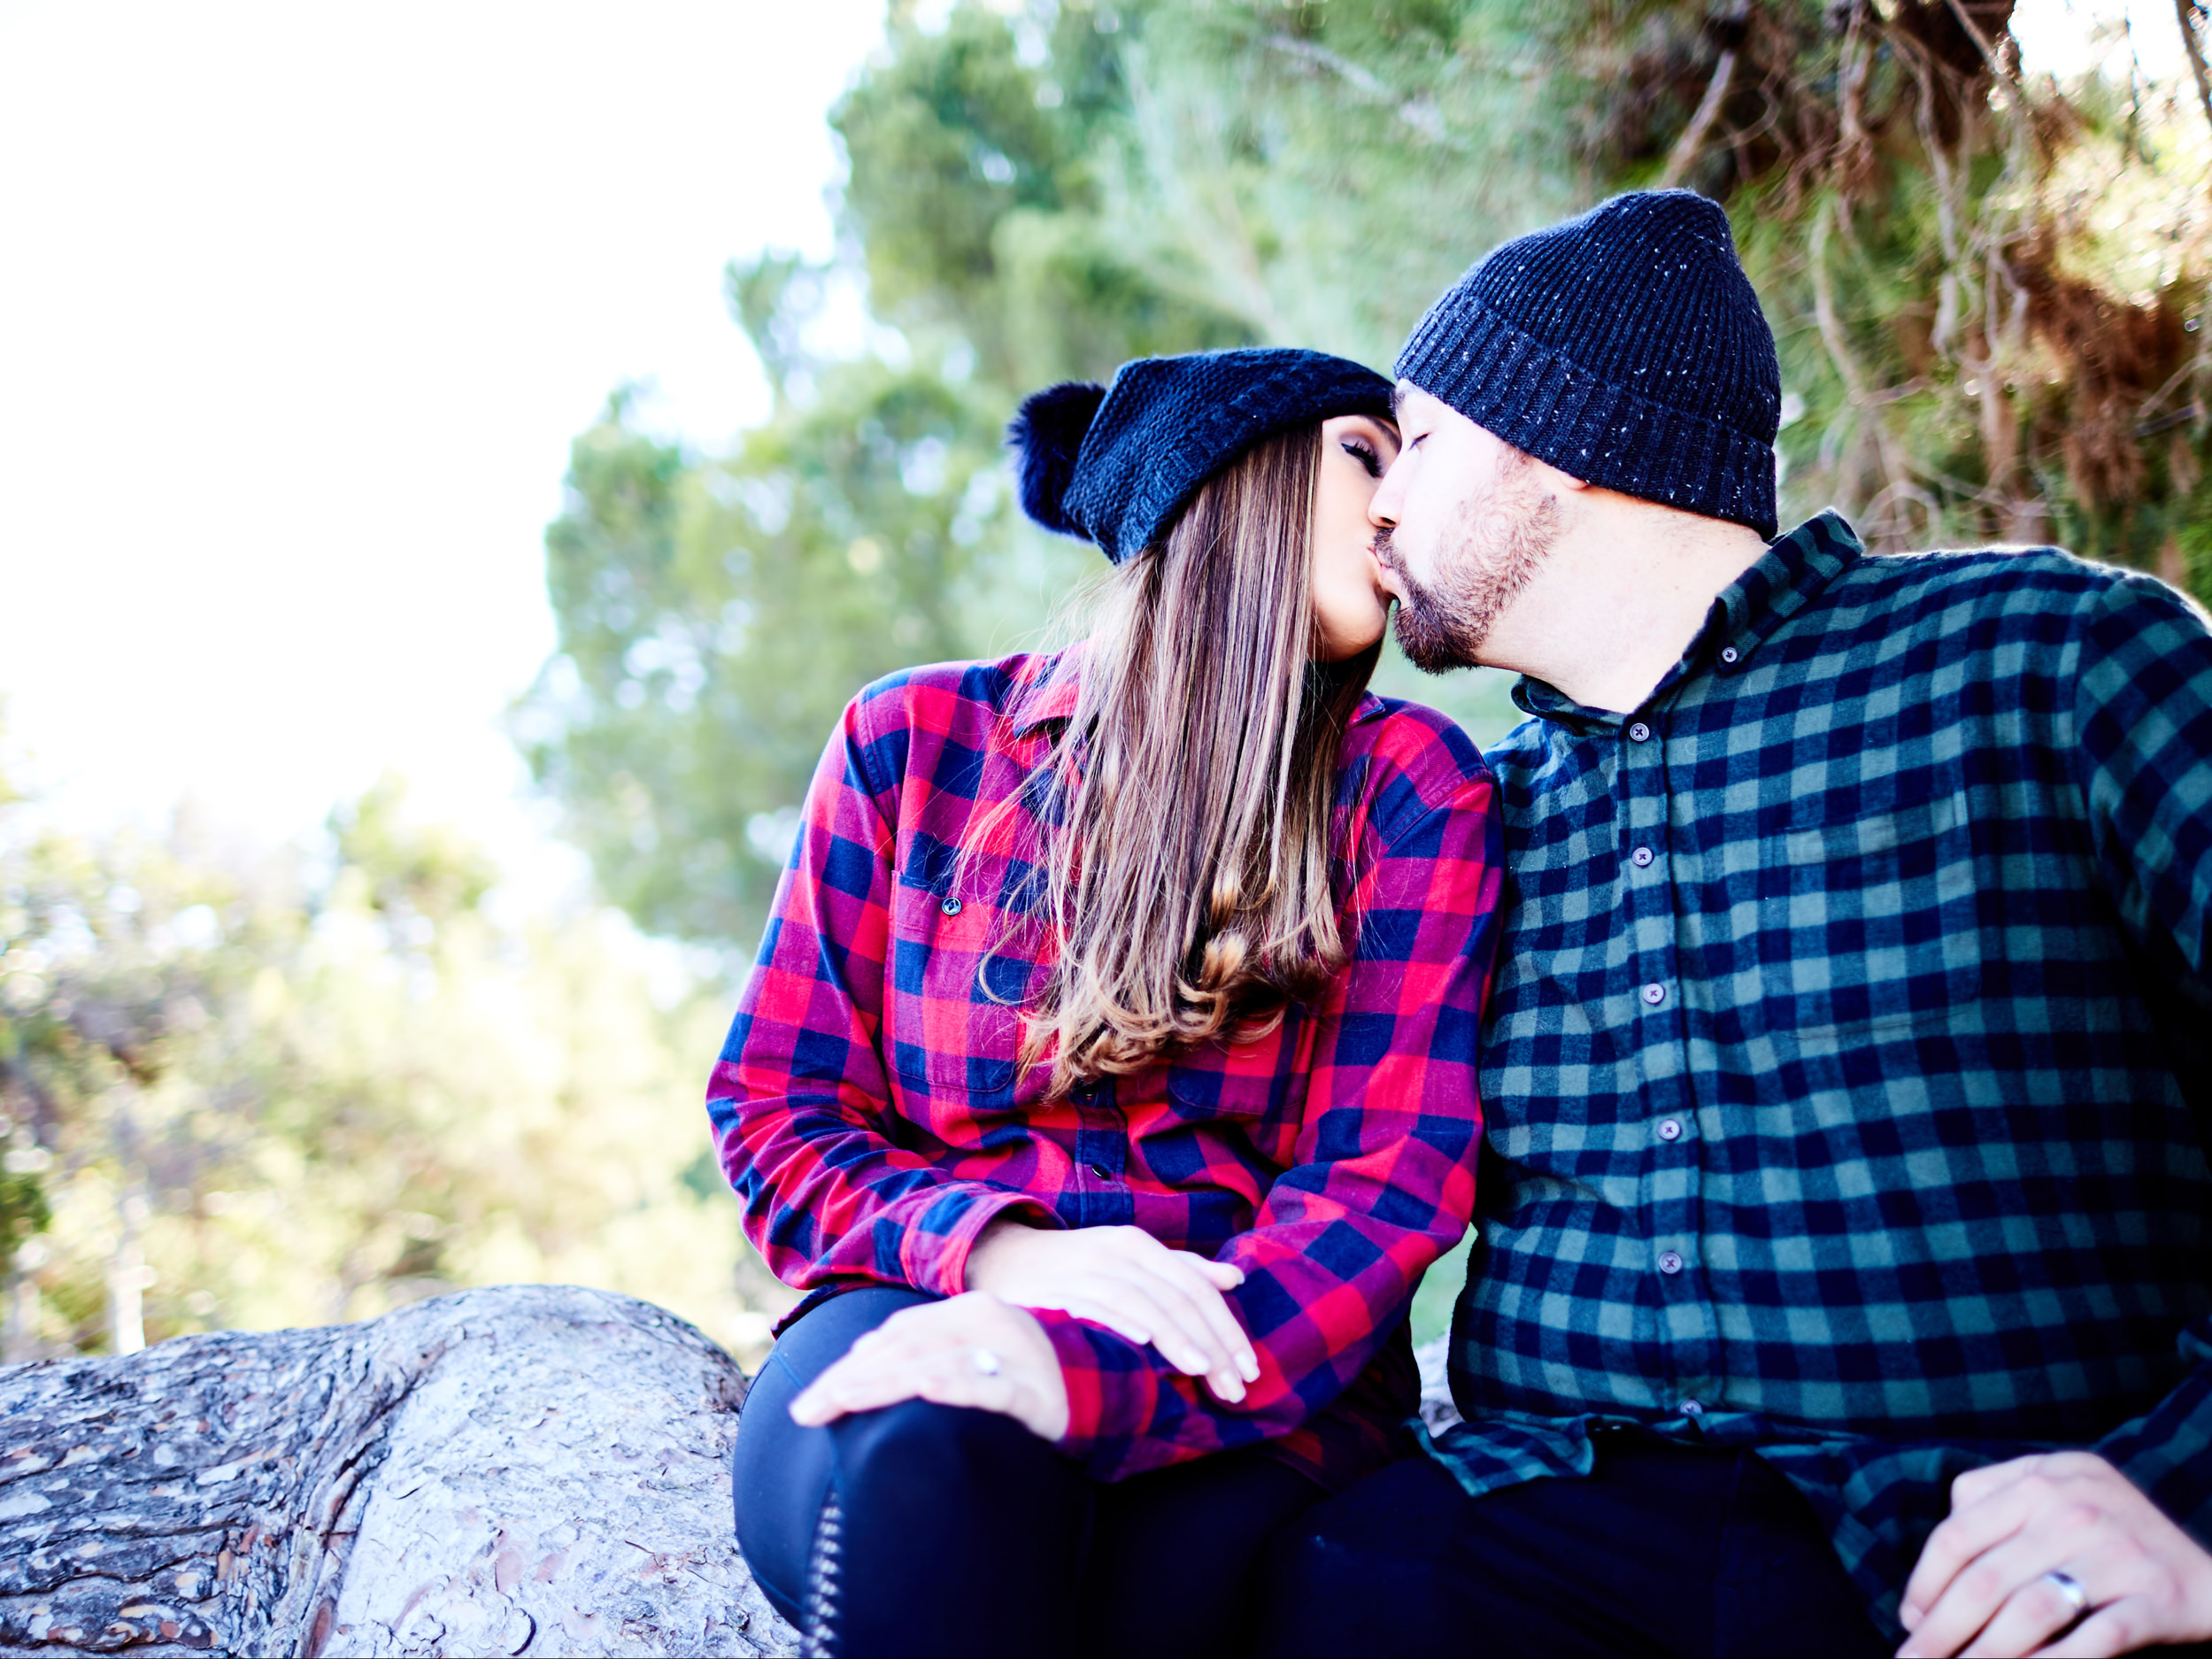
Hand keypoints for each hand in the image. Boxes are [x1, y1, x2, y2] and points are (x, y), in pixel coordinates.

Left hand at [788, 1291, 1069, 1439]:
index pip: (899, 1335)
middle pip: (905, 1349)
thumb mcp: (979, 1353)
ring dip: (881, 1385)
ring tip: (839, 1403)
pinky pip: (989, 1388)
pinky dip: (954, 1387)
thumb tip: (868, 1359)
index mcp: (972, 1310)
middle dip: (849, 1381)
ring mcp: (1014, 1355)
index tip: (815, 1398)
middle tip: (804, 1412)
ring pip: (935, 1366)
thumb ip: (932, 1352)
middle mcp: (990, 1323)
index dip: (853, 1365)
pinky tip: (923, 1393)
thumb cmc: (1037, 1374)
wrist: (1118, 1385)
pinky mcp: (1038, 1392)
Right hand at [964, 1220, 1259, 1404]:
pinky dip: (1120, 1322)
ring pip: (1143, 1302)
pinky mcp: (1055, 1291)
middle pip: (1177, 1298)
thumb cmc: (1077, 1267)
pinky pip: (1094, 1306)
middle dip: (1212, 1344)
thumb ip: (1182, 1269)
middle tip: (1235, 1387)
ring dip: (1175, 1338)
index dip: (1227, 1327)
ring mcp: (1085, 1271)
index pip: (1196, 1288)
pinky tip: (1143, 1344)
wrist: (1003, 1259)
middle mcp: (1115, 1253)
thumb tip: (1235, 1280)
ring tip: (1203, 1371)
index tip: (1249, 1368)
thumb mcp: (1129, 1260)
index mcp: (1137, 1245)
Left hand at [1897, 1451, 2211, 1656]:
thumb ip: (1994, 1499)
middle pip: (1986, 1580)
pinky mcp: (2155, 1599)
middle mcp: (2075, 1508)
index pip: (1959, 1533)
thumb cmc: (2111, 1532)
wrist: (2211, 1570)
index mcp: (2041, 1479)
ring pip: (2030, 1612)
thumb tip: (1934, 1562)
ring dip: (1985, 1654)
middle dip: (1941, 1630)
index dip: (1926, 1582)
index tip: (1910, 1619)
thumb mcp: (2057, 1488)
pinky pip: (2094, 1640)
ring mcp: (2117, 1554)